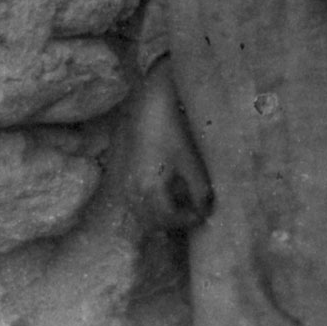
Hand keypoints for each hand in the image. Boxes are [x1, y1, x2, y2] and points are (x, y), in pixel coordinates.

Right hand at [126, 60, 213, 229]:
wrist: (147, 103)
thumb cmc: (172, 129)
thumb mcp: (191, 161)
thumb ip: (200, 191)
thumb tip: (206, 212)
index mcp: (149, 189)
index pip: (168, 220)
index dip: (188, 221)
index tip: (203, 215)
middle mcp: (131, 190)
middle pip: (151, 222)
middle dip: (172, 222)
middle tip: (193, 212)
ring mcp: (123, 182)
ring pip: (140, 212)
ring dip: (159, 215)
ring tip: (180, 204)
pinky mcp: (120, 173)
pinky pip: (133, 199)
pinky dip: (147, 204)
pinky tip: (162, 191)